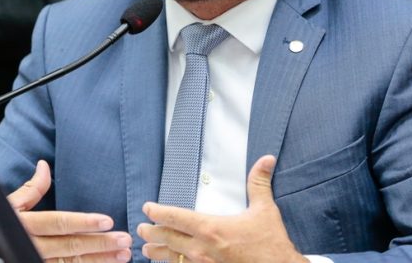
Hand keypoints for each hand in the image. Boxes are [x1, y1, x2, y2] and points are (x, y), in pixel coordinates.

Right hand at [8, 160, 131, 261]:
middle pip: (71, 247)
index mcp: (27, 225)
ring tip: (123, 255)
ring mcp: (36, 259)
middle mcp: (33, 246)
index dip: (84, 223)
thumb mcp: (10, 205)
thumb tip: (44, 165)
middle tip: (125, 240)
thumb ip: (31, 188)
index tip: (108, 221)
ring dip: (100, 260)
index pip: (60, 223)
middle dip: (101, 244)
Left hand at [137, 155, 308, 262]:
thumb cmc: (270, 245)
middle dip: (151, 233)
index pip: (175, 217)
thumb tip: (266, 159)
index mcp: (210, 229)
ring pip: (171, 260)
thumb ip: (259, 183)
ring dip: (157, 253)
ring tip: (147, 250)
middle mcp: (201, 250)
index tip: (147, 208)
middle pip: (167, 239)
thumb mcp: (265, 210)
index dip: (158, 212)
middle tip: (141, 229)